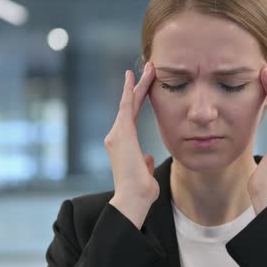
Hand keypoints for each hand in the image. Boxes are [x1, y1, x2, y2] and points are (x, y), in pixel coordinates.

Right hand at [105, 62, 158, 206]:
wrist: (133, 198)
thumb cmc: (140, 192)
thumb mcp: (145, 173)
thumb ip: (144, 162)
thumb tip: (147, 157)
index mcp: (124, 145)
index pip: (133, 116)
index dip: (139, 99)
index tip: (144, 86)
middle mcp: (117, 136)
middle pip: (130, 105)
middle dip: (139, 86)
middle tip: (149, 69)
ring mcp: (117, 133)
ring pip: (130, 102)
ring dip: (139, 84)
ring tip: (150, 68)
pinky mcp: (122, 133)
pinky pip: (127, 106)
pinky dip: (131, 90)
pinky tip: (134, 77)